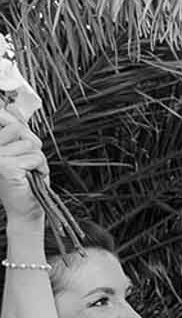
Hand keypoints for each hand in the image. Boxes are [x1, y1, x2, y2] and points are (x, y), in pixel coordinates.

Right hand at [0, 109, 48, 224]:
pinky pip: (35, 157)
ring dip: (37, 160)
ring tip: (29, 173)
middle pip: (21, 131)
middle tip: (28, 164)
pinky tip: (31, 178)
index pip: (7, 121)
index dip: (19, 127)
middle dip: (32, 147)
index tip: (17, 130)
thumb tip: (11, 107)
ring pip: (30, 145)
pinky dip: (40, 168)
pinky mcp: (6, 166)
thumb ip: (17, 132)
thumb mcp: (21, 153)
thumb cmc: (25, 184)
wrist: (25, 210)